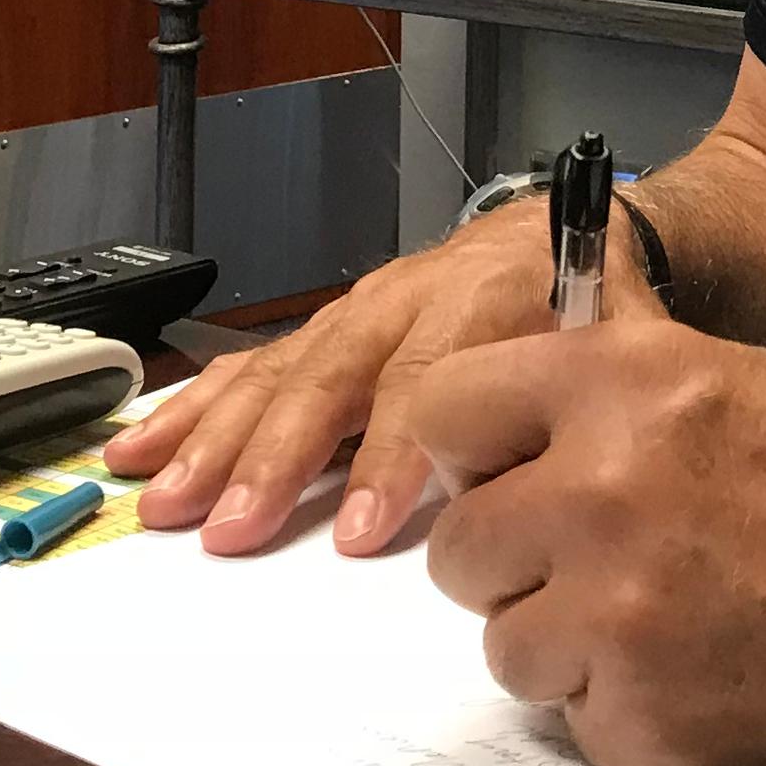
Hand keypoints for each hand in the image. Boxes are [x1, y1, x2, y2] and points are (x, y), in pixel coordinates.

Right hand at [105, 204, 663, 555]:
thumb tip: (529, 496)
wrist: (578, 232)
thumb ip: (575, 410)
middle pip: (331, 376)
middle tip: (234, 529)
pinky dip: (193, 406)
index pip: (425, 381)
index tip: (359, 533)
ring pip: (278, 372)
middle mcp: (408, 297)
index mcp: (485, 295)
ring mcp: (359, 311)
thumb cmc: (601, 306)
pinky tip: (142, 445)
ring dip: (215, 440)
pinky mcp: (328, 328)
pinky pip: (253, 365)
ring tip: (164, 501)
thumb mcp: (623, 349)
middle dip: (275, 457)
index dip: (388, 458)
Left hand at [415, 319, 765, 765]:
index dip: (470, 450)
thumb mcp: (730, 370)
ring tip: (658, 620)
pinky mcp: (644, 720)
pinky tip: (701, 674)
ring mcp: (617, 617)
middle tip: (591, 561)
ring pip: (506, 646)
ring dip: (565, 643)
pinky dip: (626, 711)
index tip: (495, 472)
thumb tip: (529, 325)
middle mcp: (600, 494)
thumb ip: (611, 363)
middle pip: (460, 548)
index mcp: (619, 387)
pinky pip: (576, 721)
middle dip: (514, 560)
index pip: (443, 411)